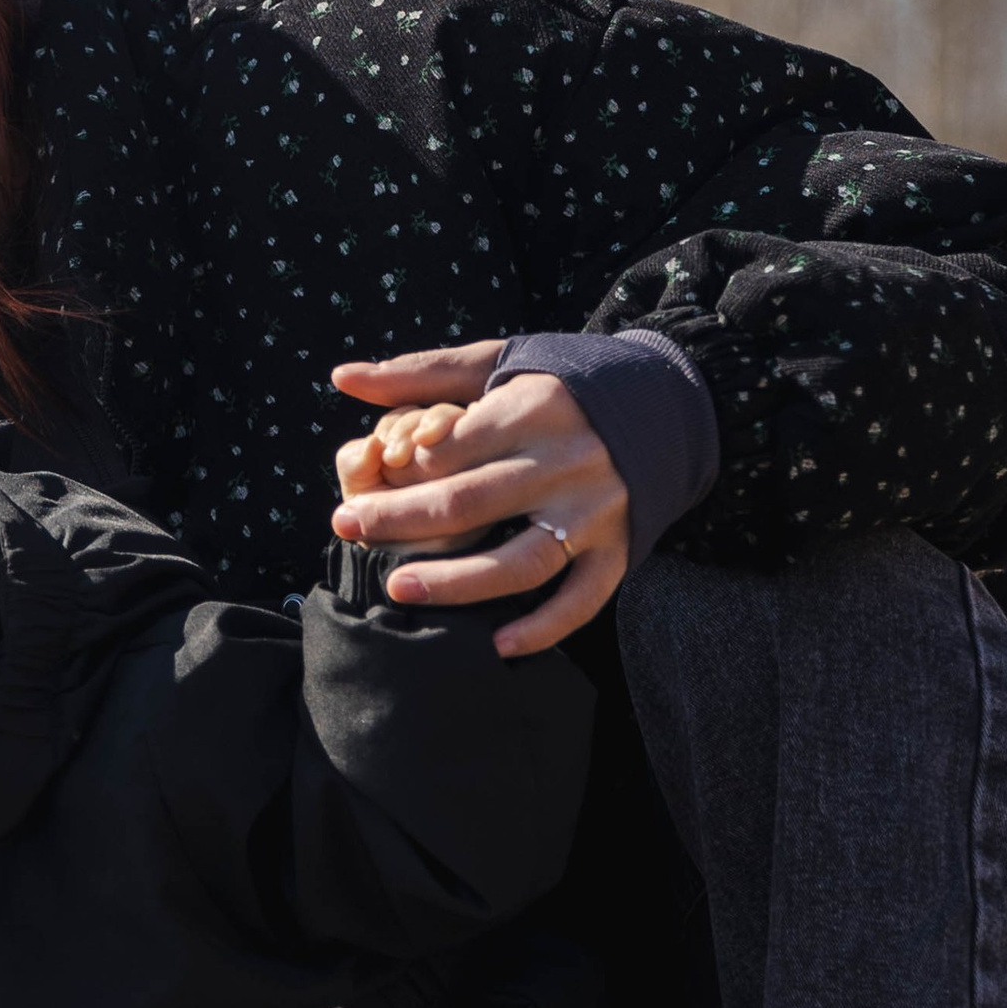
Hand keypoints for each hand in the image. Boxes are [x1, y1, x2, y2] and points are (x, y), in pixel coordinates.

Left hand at [331, 342, 629, 653]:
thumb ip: (418, 372)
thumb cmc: (559, 386)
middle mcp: (567, 461)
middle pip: (469, 503)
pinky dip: (543, 629)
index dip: (395, 472)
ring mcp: (596, 511)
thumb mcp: (495, 362)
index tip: (357, 487)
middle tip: (345, 530)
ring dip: (456, 583)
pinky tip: (497, 645)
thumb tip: (341, 377)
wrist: (665, 406)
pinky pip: (582, 599)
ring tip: (396, 588)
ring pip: (520, 561)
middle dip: (398, 521)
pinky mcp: (620, 549)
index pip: (449, 449)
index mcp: (533, 410)